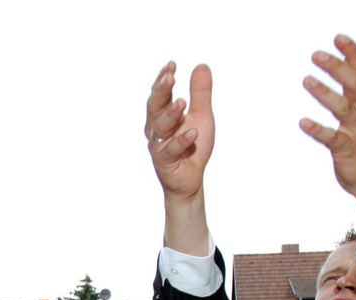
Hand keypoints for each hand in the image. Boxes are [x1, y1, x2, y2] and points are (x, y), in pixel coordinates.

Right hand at [146, 61, 213, 253]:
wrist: (191, 178)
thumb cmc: (192, 146)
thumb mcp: (201, 115)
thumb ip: (200, 94)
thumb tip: (201, 65)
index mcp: (163, 114)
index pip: (160, 94)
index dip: (163, 79)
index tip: (172, 65)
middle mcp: (156, 128)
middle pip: (154, 106)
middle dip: (161, 92)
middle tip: (170, 77)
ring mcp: (158, 145)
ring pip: (160, 127)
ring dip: (170, 114)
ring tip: (182, 102)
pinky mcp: (164, 162)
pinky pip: (171, 150)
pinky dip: (182, 141)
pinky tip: (193, 132)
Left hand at [299, 34, 355, 248]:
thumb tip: (345, 67)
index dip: (354, 53)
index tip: (338, 38)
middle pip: (355, 84)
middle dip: (337, 67)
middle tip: (316, 54)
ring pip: (344, 108)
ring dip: (325, 93)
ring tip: (306, 79)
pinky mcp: (349, 151)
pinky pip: (332, 138)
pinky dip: (317, 130)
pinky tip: (302, 122)